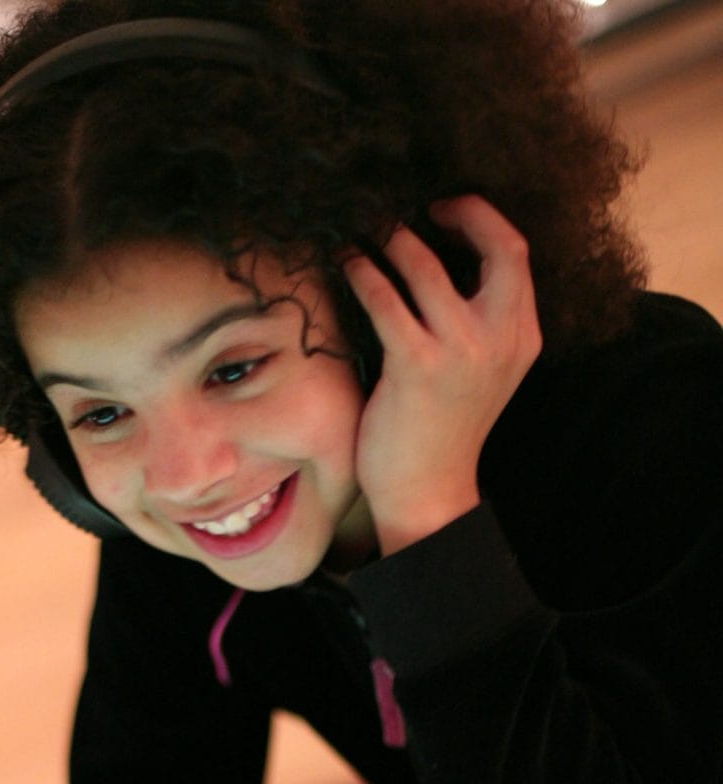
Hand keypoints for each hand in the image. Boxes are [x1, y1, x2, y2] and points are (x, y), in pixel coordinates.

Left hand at [343, 195, 542, 554]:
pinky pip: (385, 299)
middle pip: (497, 244)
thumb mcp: (480, 369)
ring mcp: (462, 351)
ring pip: (427, 265)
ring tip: (365, 233)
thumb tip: (436, 260)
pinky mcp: (417, 365)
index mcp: (523, 335)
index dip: (481, 217)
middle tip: (408, 208)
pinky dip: (363, 272)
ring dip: (391, 239)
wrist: (428, 490)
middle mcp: (503, 338)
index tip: (444, 208)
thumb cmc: (442, 426)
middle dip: (456, 210)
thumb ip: (475, 319)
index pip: (517, 251)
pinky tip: (347, 265)